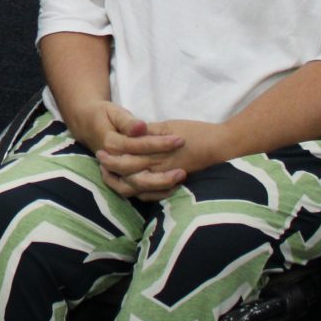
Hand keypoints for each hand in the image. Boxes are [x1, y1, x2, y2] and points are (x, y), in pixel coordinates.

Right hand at [77, 102, 185, 198]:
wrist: (86, 123)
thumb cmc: (103, 115)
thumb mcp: (114, 112)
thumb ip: (128, 122)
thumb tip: (141, 127)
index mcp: (111, 144)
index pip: (138, 147)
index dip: (160, 144)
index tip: (180, 140)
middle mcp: (112, 162)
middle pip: (137, 174)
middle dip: (163, 174)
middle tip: (184, 169)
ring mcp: (115, 173)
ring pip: (136, 187)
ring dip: (158, 186)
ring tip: (180, 178)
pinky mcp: (121, 179)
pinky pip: (136, 193)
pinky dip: (153, 193)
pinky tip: (172, 188)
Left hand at [99, 117, 223, 201]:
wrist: (220, 146)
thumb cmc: (195, 132)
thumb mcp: (169, 126)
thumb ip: (149, 132)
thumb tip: (131, 133)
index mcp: (156, 152)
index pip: (128, 157)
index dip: (112, 156)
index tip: (101, 150)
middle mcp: (159, 167)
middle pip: (128, 173)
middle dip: (112, 169)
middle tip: (101, 161)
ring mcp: (165, 178)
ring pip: (137, 187)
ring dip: (120, 182)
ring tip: (109, 175)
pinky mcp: (171, 183)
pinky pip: (151, 194)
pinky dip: (137, 192)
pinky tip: (129, 186)